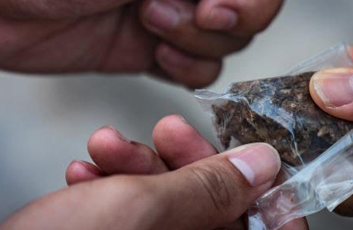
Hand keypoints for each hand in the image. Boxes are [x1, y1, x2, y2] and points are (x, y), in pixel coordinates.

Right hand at [65, 116, 306, 229]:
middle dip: (182, 164)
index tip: (248, 153)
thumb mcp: (143, 212)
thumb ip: (210, 187)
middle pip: (217, 213)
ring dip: (137, 170)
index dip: (270, 194)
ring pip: (170, 211)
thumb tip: (263, 164)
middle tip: (158, 131)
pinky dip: (110, 192)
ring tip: (101, 147)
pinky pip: (133, 222)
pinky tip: (82, 172)